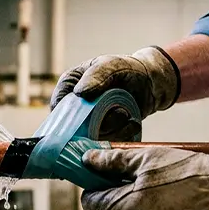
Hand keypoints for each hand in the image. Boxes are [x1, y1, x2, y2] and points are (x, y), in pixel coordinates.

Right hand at [50, 47, 180, 129]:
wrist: (149, 83)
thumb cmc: (126, 69)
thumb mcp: (111, 65)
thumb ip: (96, 75)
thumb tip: (79, 92)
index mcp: (70, 86)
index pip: (59, 105)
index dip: (70, 113)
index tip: (93, 113)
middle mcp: (75, 106)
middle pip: (74, 127)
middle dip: (98, 124)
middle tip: (121, 113)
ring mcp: (87, 122)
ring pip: (91, 137)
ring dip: (112, 130)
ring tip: (128, 115)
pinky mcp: (102, 134)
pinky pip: (105, 143)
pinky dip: (120, 136)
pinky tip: (131, 124)